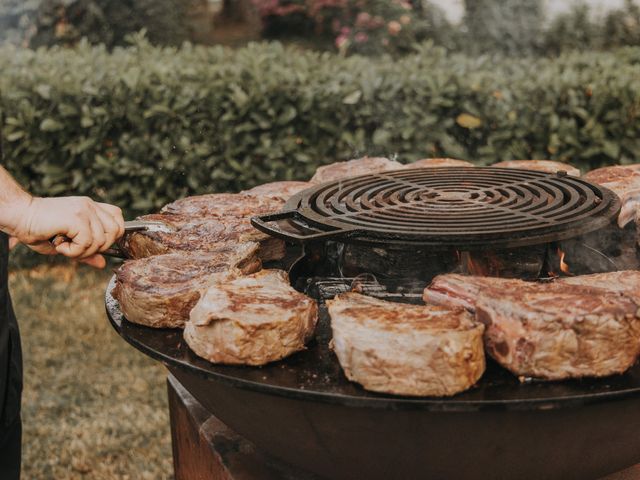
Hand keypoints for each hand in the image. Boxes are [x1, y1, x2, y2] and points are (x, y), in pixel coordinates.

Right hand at [9, 196, 124, 268]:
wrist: (19, 216)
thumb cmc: (38, 228)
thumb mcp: (67, 242)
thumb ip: (87, 250)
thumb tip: (102, 263)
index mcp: (90, 207)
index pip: (118, 217)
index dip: (113, 234)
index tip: (95, 243)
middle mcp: (90, 206)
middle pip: (116, 231)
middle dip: (100, 247)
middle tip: (77, 248)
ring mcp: (85, 210)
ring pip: (102, 240)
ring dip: (83, 251)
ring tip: (65, 247)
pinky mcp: (76, 217)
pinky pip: (87, 242)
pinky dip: (74, 251)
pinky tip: (60, 246)